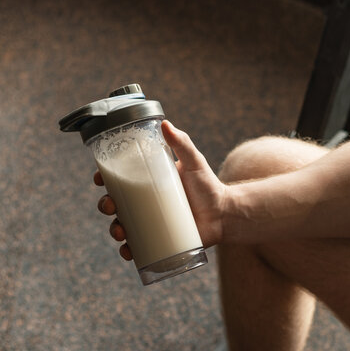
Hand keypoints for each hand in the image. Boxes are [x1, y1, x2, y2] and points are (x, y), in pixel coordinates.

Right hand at [95, 120, 226, 260]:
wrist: (224, 214)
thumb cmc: (208, 186)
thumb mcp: (194, 162)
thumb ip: (182, 143)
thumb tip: (165, 123)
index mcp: (148, 182)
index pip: (119, 179)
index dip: (104, 178)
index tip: (98, 178)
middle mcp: (145, 203)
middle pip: (115, 204)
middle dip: (105, 205)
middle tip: (110, 206)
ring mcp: (150, 222)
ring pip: (122, 226)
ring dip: (114, 229)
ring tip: (120, 231)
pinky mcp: (159, 240)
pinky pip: (138, 248)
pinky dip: (128, 251)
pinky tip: (127, 251)